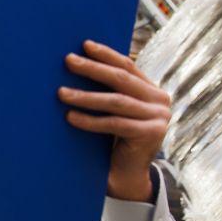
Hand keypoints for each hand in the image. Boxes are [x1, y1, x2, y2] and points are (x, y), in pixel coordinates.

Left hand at [60, 40, 170, 201]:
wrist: (127, 175)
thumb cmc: (113, 140)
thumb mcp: (114, 111)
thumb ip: (109, 91)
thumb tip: (78, 64)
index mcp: (152, 90)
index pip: (127, 66)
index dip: (106, 55)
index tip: (84, 45)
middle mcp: (160, 100)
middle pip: (121, 79)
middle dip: (92, 68)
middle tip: (68, 61)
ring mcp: (159, 117)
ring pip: (116, 101)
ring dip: (86, 96)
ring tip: (61, 93)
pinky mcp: (151, 134)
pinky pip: (114, 123)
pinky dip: (90, 120)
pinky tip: (70, 117)